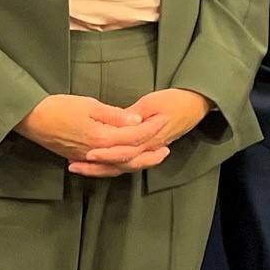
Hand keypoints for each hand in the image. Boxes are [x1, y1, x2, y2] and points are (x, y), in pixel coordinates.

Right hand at [15, 95, 164, 176]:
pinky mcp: (80, 158)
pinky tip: (123, 163)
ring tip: (150, 158)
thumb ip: (114, 115)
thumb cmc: (58, 108)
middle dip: (150, 154)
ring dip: (137, 163)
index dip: (151, 129)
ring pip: (118, 166)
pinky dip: (118, 166)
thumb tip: (137, 120)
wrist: (31, 119)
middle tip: (166, 150)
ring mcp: (88, 159)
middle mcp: (97, 153)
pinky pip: (105, 168)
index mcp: (102, 138)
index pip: (134, 137)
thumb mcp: (89, 105)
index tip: (164, 121)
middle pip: (130, 159)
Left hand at [80, 88, 211, 174]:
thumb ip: (134, 114)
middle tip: (74, 165)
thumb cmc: (174, 101)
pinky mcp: (148, 149)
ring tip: (79, 167)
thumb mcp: (152, 102)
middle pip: (120, 163)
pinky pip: (128, 163)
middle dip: (97, 166)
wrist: (194, 105)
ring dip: (101, 169)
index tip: (88, 153)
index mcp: (150, 136)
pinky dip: (111, 166)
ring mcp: (148, 150)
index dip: (106, 152)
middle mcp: (148, 148)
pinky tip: (97, 165)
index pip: (125, 149)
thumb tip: (119, 123)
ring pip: (123, 166)